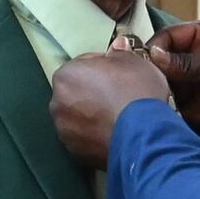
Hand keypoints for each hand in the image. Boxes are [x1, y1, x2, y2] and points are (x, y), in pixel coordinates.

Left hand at [49, 48, 173, 166]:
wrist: (142, 136)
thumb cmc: (136, 92)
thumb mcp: (134, 62)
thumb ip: (120, 53)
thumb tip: (118, 46)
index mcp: (66, 75)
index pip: (84, 64)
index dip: (103, 66)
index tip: (118, 72)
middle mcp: (57, 103)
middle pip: (77, 91)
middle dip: (94, 91)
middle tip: (119, 94)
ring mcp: (64, 130)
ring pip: (79, 116)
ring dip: (93, 114)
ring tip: (117, 116)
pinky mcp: (74, 152)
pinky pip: (85, 137)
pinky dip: (95, 134)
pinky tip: (115, 132)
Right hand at [150, 16, 199, 141]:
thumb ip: (188, 61)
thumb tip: (152, 56)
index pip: (170, 37)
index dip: (155, 49)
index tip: (145, 64)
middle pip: (164, 65)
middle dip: (161, 77)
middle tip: (162, 89)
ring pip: (170, 90)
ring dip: (173, 99)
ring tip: (186, 105)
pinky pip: (183, 111)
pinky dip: (190, 115)